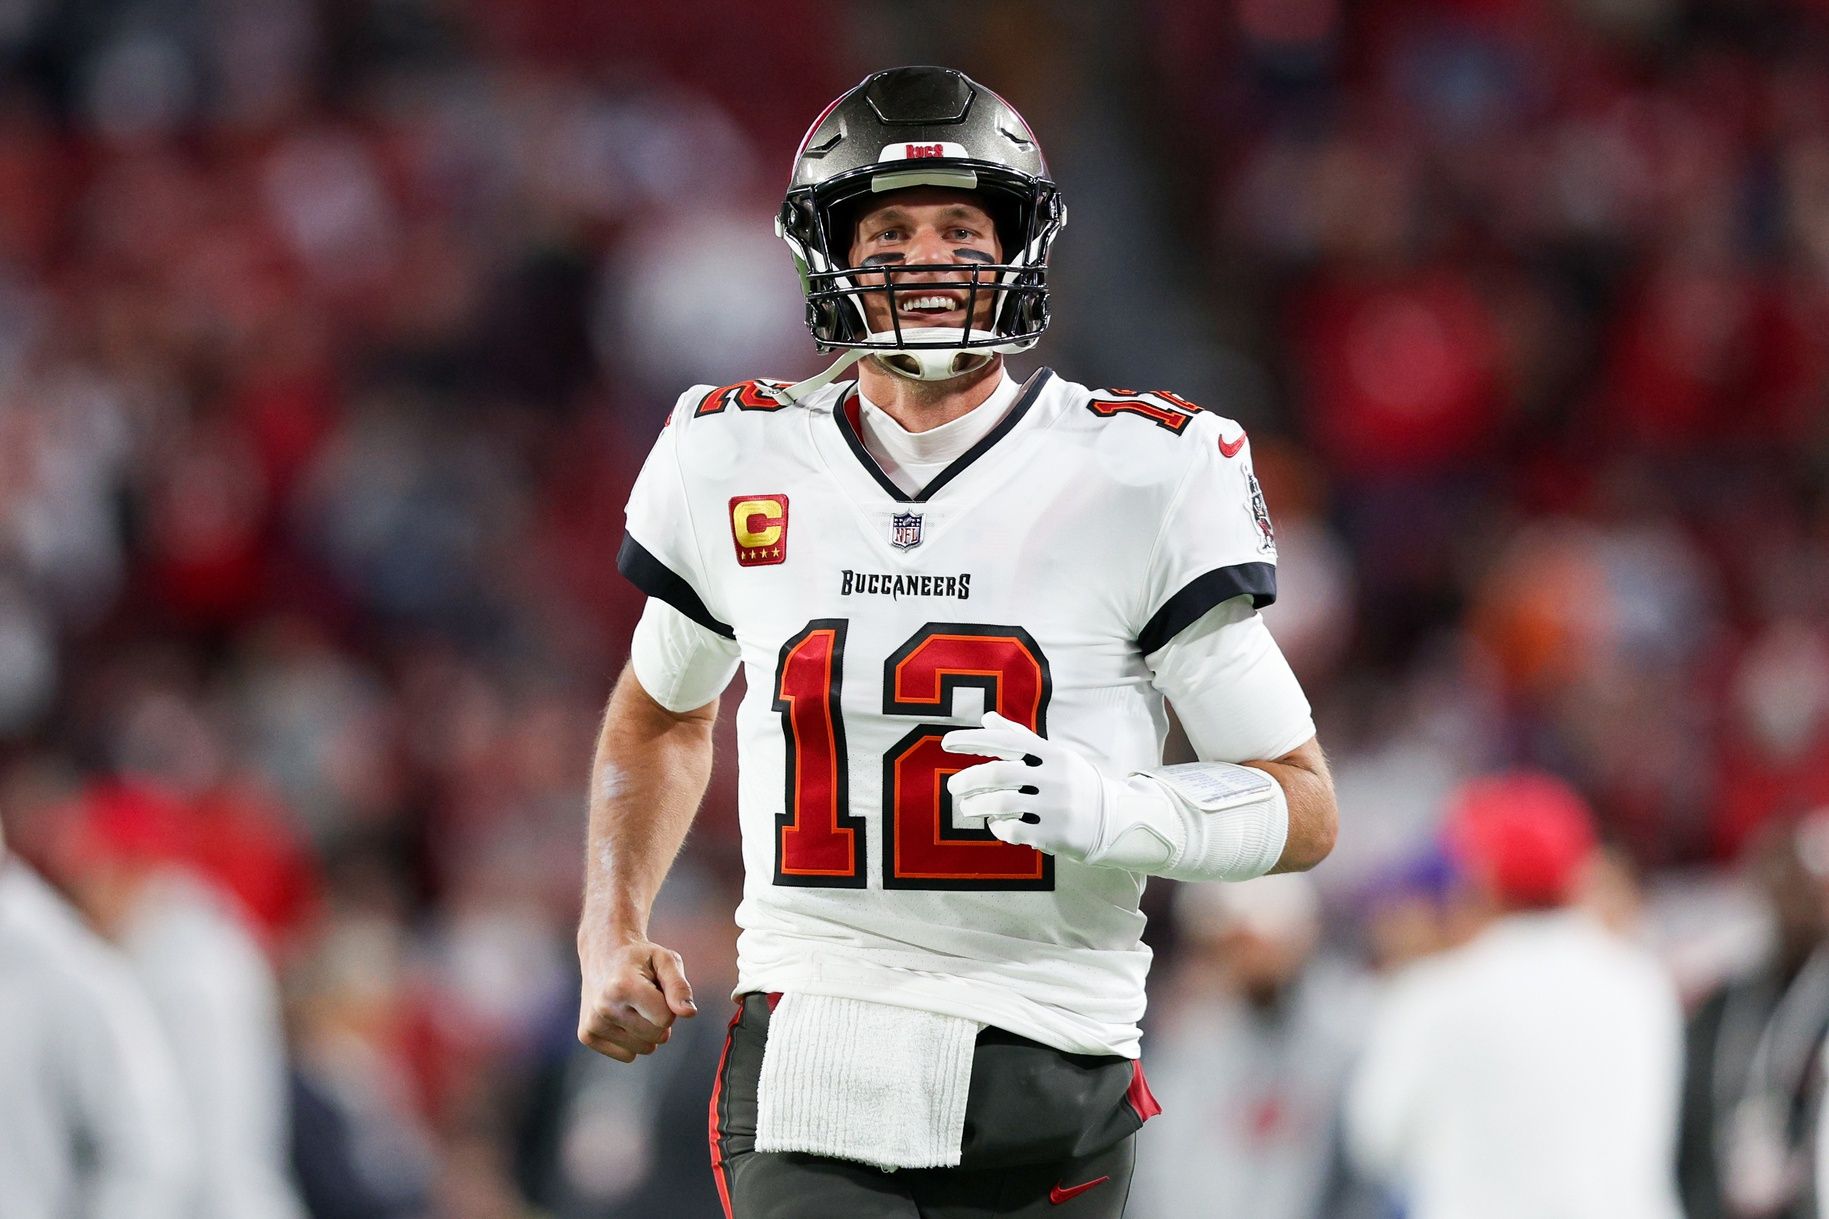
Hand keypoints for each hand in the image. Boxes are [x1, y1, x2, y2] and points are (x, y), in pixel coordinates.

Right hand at [577, 933, 696, 1061]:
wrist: (603, 952)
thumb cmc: (641, 958)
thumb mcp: (666, 960)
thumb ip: (679, 986)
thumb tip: (689, 1013)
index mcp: (622, 986)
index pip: (665, 1019)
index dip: (669, 1005)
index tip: (658, 988)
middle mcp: (604, 1007)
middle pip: (657, 1036)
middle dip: (659, 1018)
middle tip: (646, 996)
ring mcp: (593, 1023)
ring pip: (644, 1049)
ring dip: (646, 1030)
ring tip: (633, 1004)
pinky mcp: (587, 1035)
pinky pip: (628, 1055)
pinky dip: (631, 1040)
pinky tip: (621, 1015)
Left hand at [942, 712, 1131, 865]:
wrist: (1112, 820)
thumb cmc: (1073, 783)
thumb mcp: (1053, 755)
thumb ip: (1020, 737)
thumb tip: (987, 717)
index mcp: (1052, 753)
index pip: (1006, 740)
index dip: (973, 739)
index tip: (946, 743)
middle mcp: (1054, 777)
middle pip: (999, 773)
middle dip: (968, 779)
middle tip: (953, 786)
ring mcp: (1055, 806)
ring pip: (1002, 803)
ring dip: (977, 805)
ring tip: (966, 807)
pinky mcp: (1054, 833)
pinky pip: (1014, 829)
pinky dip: (997, 826)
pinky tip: (994, 823)